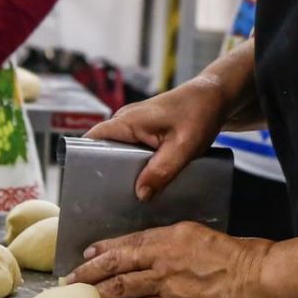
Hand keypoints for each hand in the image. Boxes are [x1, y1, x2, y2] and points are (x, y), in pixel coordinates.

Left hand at [67, 221, 271, 297]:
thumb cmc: (235, 255)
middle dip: (89, 273)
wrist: (257, 281)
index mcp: (168, 238)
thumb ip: (168, 240)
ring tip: (81, 297)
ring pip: (122, 291)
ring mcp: (167, 290)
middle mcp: (162, 262)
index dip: (102, 250)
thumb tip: (147, 247)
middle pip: (116, 268)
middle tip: (71, 278)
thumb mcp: (196, 233)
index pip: (125, 243)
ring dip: (97, 295)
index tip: (87, 253)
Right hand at [85, 77, 228, 200]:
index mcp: (128, 121)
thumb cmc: (199, 114)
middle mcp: (126, 121)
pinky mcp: (144, 129)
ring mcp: (134, 124)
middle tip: (110, 200)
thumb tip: (140, 195)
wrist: (214, 97)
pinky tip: (144, 182)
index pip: (92, 139)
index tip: (85, 185)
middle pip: (102, 149)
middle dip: (104, 172)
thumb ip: (162, 171)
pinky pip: (130, 149)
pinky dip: (134, 164)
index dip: (83, 160)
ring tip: (125, 196)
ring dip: (121, 170)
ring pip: (117, 151)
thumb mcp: (183, 147)